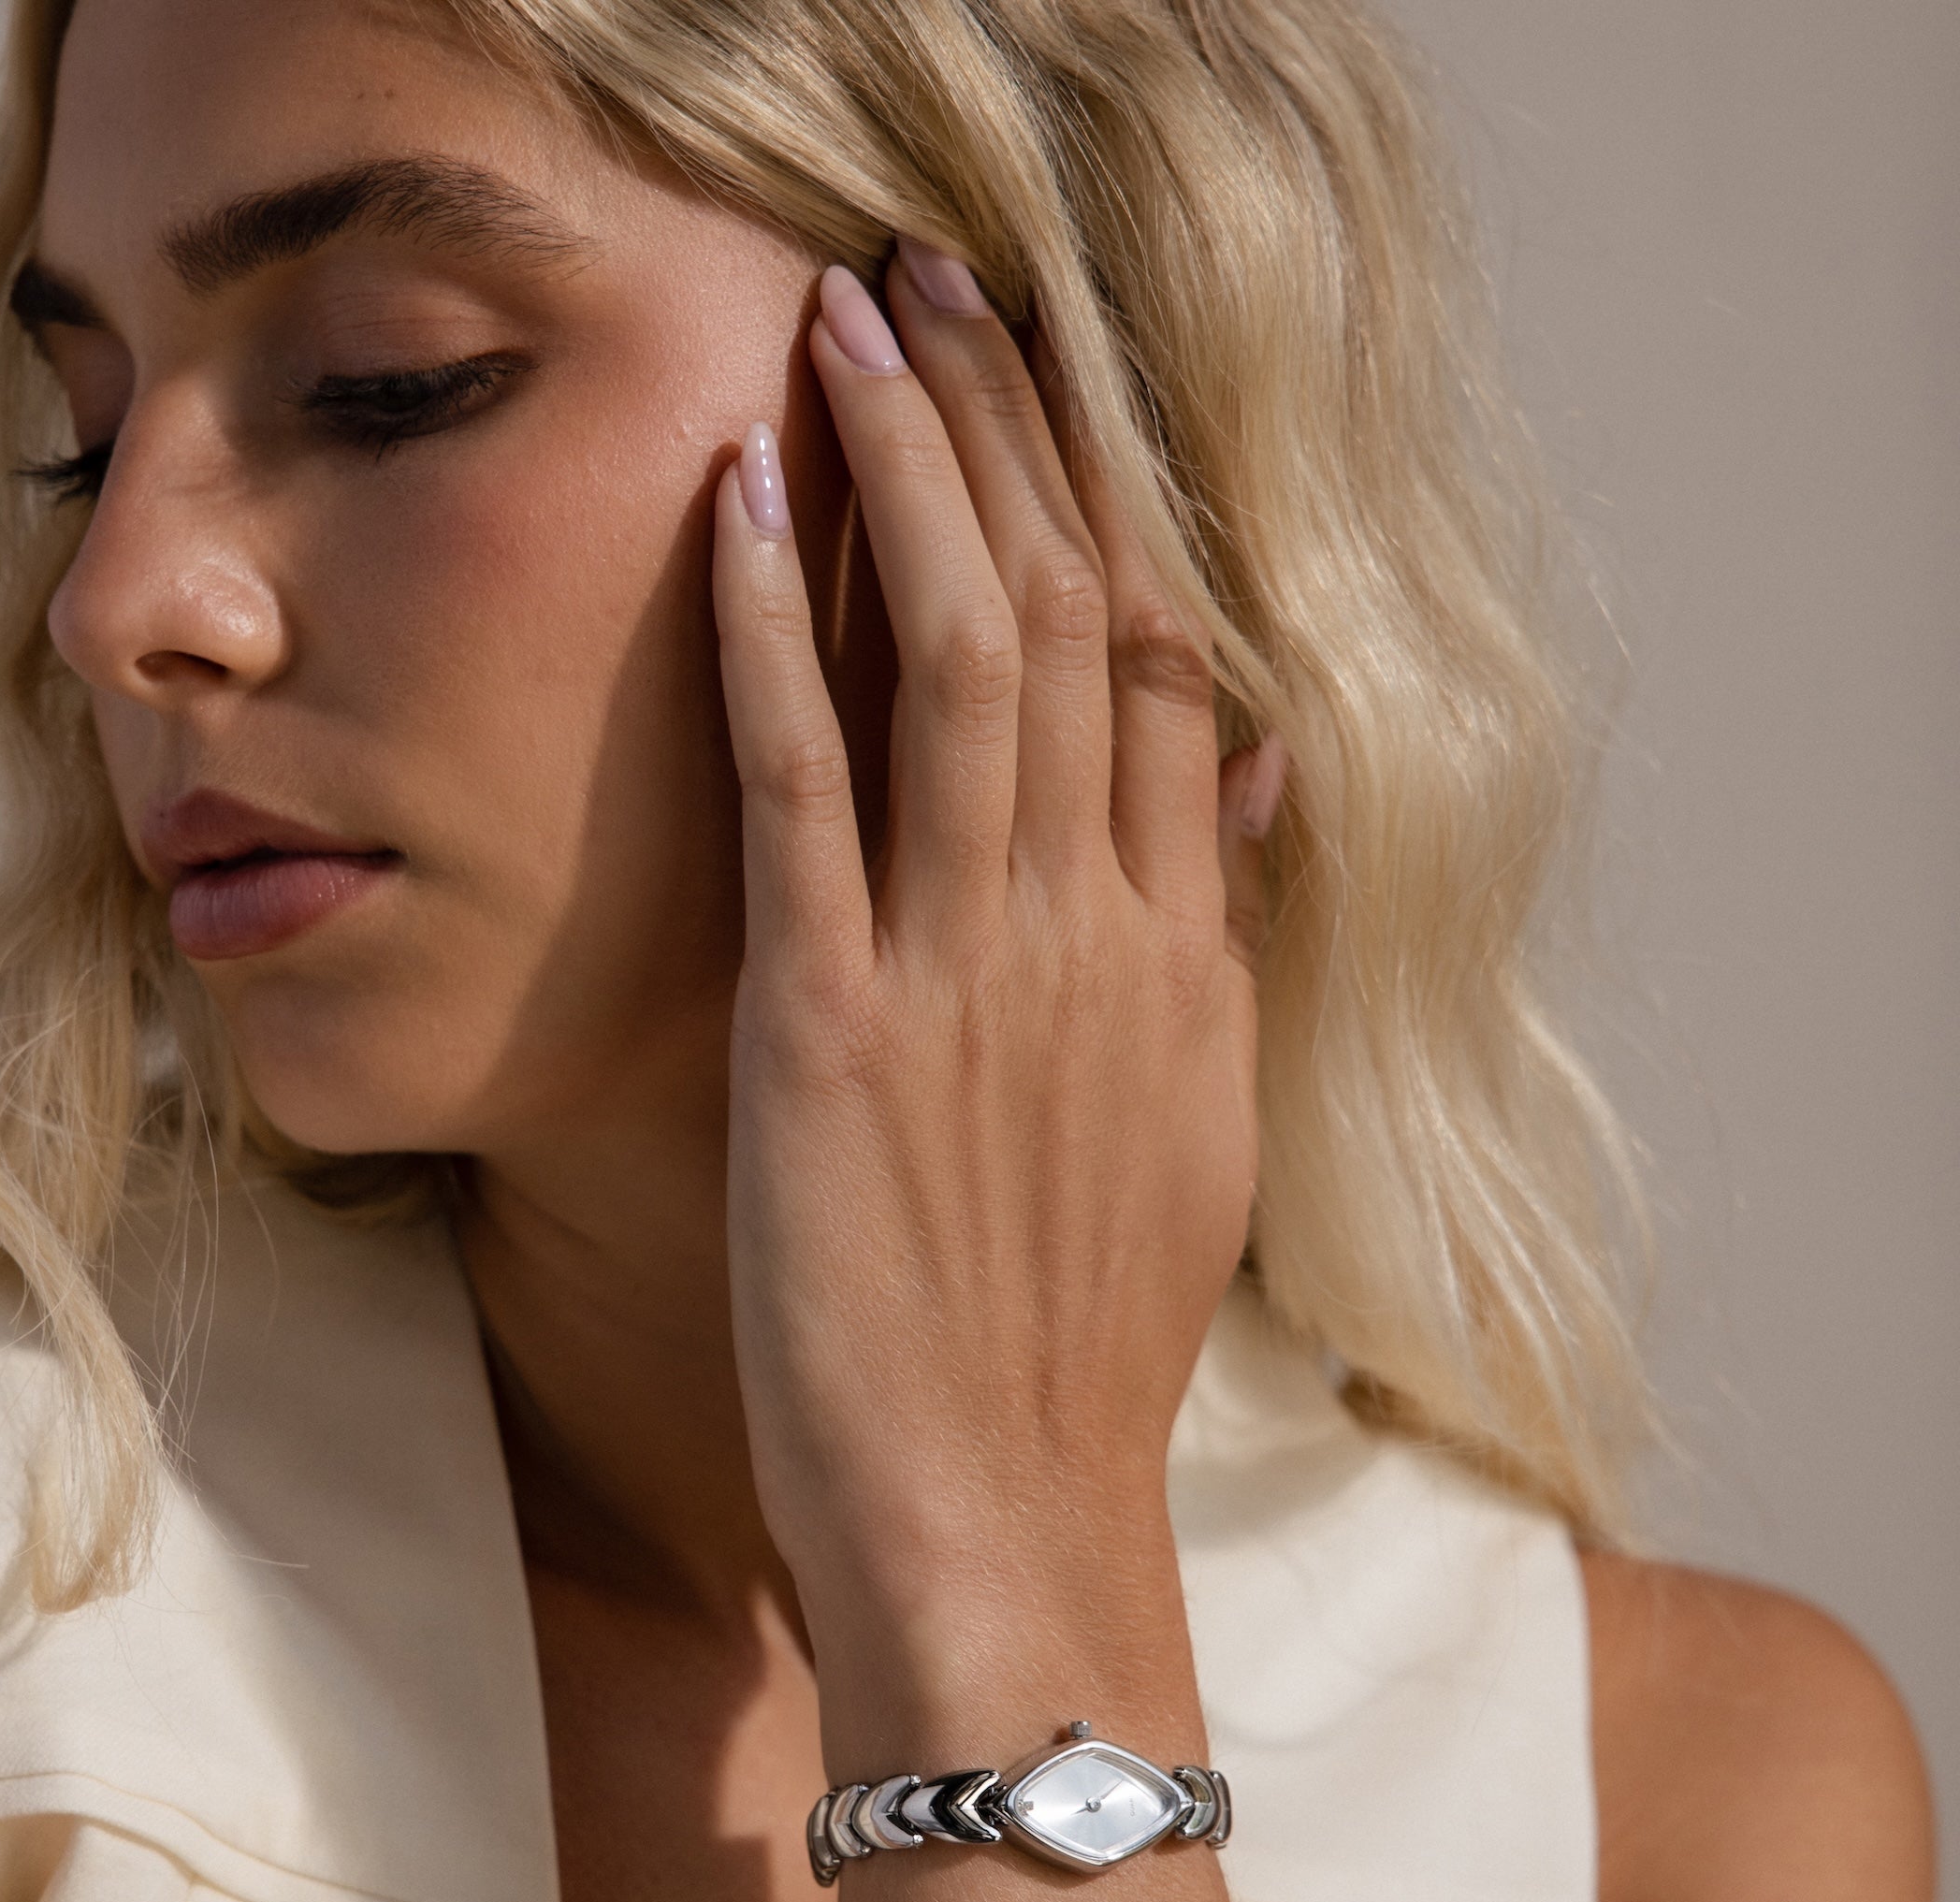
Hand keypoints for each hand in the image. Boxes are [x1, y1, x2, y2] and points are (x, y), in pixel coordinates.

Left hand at [711, 245, 1284, 1716]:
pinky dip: (768, 631)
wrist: (999, 1526)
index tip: (1054, 385)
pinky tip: (735, 502)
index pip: (1173, 671)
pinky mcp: (828, 1030)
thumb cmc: (1062, 1355)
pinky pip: (806, 786)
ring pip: (960, 659)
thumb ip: (1212, 949)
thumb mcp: (1185, 1139)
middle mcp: (1095, 938)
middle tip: (940, 284)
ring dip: (906, 470)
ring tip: (853, 321)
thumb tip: (1259, 776)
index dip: (1113, 505)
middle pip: (1076, 618)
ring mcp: (968, 975)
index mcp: (1182, 963)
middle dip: (1010, 428)